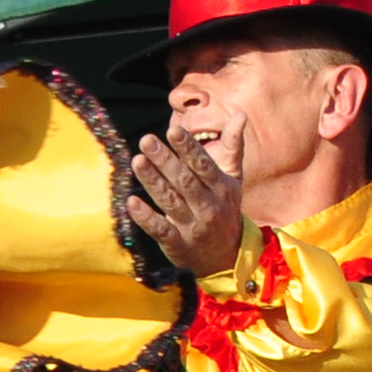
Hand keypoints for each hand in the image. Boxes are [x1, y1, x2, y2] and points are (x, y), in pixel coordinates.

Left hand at [125, 133, 245, 280]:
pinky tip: (131, 202)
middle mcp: (209, 207)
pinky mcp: (178, 244)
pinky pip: (161, 230)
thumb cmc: (225, 208)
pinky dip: (146, 217)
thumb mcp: (234, 178)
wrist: (227, 257)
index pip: (204, 165)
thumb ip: (233, 146)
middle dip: (165, 160)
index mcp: (222, 188)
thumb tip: (240, 114)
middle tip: (146, 140)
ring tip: (137, 161)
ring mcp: (193, 227)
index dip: (189, 148)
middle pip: (184, 181)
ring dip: (153, 181)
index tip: (173, 130)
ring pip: (170, 201)